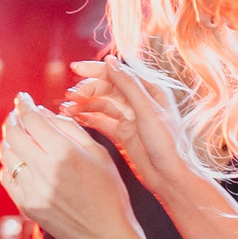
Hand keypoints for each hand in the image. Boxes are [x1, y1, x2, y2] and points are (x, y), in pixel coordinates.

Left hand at [0, 93, 141, 238]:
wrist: (105, 235)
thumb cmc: (108, 191)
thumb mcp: (99, 153)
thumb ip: (70, 128)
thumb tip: (43, 111)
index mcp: (65, 153)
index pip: (32, 120)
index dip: (24, 105)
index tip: (22, 98)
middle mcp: (45, 170)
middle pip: (13, 134)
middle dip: (13, 119)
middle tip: (17, 114)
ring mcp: (32, 190)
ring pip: (7, 155)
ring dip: (9, 140)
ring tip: (16, 135)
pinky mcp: (26, 206)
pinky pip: (7, 177)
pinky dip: (9, 164)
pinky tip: (18, 160)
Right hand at [64, 59, 193, 198]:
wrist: (170, 177)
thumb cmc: (168, 144)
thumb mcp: (147, 111)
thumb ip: (128, 86)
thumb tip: (110, 61)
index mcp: (149, 90)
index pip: (119, 73)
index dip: (96, 70)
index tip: (76, 68)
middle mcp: (138, 102)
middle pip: (107, 88)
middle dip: (87, 90)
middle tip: (71, 97)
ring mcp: (129, 118)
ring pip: (101, 105)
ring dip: (84, 105)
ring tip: (67, 110)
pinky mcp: (122, 134)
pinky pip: (101, 121)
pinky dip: (87, 118)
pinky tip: (74, 118)